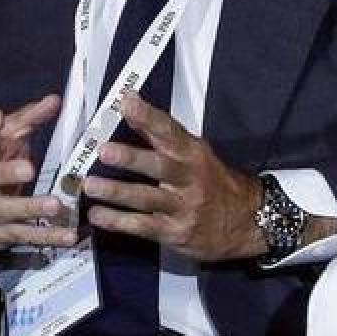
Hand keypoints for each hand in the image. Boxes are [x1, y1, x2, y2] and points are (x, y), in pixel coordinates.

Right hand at [0, 94, 76, 250]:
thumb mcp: (3, 139)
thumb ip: (29, 119)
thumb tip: (55, 100)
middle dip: (4, 173)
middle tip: (28, 168)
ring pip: (4, 211)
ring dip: (30, 209)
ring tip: (55, 205)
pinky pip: (23, 236)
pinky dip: (47, 238)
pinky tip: (68, 236)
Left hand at [83, 92, 266, 262]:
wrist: (246, 222)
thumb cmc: (211, 182)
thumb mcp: (193, 154)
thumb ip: (159, 135)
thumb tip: (129, 105)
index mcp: (192, 153)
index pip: (169, 131)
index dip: (148, 117)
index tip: (126, 103)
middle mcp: (188, 178)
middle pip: (159, 166)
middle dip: (131, 158)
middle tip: (104, 151)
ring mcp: (183, 207)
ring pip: (147, 198)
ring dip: (117, 192)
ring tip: (90, 186)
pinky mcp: (175, 232)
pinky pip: (143, 226)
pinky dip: (118, 221)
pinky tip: (97, 215)